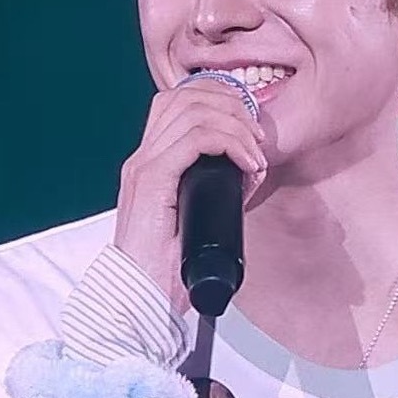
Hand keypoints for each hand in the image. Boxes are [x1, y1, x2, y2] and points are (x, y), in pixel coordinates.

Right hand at [113, 78, 267, 314]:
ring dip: (235, 124)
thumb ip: (216, 191)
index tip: (249, 126)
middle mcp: (141, 159)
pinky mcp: (151, 182)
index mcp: (149, 164)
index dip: (218, 100)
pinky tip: (247, 163)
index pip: (177, 103)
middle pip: (184, 97)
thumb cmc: (168, 271)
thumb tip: (248, 172)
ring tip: (255, 152)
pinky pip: (195, 139)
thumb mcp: (199, 220)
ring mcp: (143, 168)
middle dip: (231, 105)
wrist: (140, 301)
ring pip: (193, 111)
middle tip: (257, 135)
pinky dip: (230, 142)